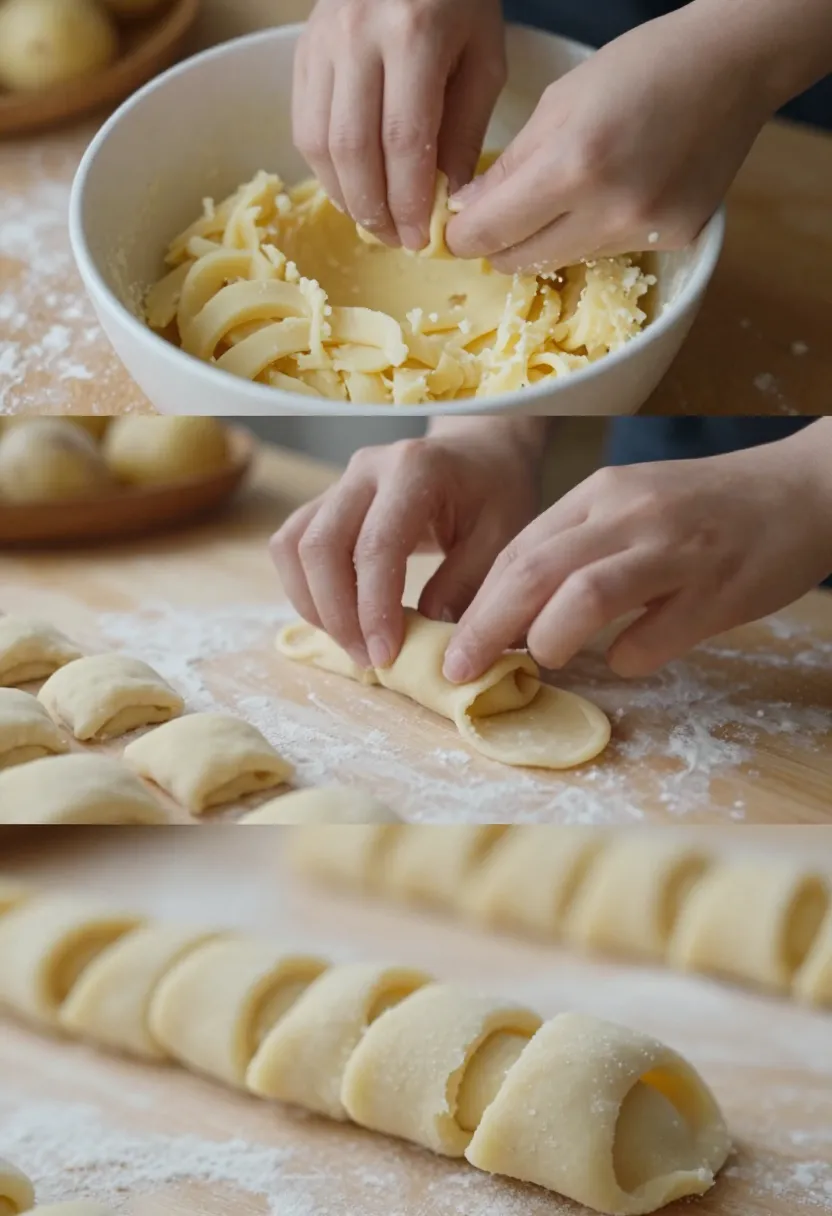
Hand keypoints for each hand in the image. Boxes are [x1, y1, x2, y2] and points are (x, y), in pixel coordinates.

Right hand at [270, 420, 543, 669]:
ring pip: (293, 546)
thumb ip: (466, 584)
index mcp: (414, 470)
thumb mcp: (502, 538)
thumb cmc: (494, 495)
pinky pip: (292, 547)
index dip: (373, 608)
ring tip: (351, 643)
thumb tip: (427, 635)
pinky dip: (305, 590)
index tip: (386, 656)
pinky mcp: (325, 502)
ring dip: (313, 605)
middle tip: (368, 658)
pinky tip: (338, 619)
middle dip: (336, 614)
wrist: (478, 454)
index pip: (376, 546)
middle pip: (320, 546)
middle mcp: (365, 470)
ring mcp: (338, 482)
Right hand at [293, 0, 505, 249]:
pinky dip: (325, 171)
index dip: (408, 201)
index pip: (402, 141)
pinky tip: (352, 189)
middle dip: (375, 209)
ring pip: (318, 144)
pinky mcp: (301, 52)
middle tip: (397, 239)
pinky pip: (303, 127)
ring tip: (375, 222)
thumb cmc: (459, 0)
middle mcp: (356, 36)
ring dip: (346, 197)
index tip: (421, 238)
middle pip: (353, 149)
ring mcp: (321, 42)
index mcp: (412, 35)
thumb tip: (447, 202)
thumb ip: (465, 131)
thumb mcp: (483, 59)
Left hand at [443, 423, 831, 682]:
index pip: (519, 549)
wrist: (803, 489)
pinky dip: (630, 658)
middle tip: (459, 670)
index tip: (447, 642)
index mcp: (602, 494)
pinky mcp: (718, 589)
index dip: (476, 601)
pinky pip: (655, 636)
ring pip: (588, 594)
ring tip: (543, 660)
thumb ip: (577, 547)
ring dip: (550, 637)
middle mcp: (631, 513)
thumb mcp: (631, 507)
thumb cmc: (704, 509)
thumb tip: (513, 612)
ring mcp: (676, 549)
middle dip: (486, 627)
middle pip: (536, 571)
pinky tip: (630, 658)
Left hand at [445, 3, 772, 273]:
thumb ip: (507, 168)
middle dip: (499, 244)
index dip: (462, 237)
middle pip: (519, 262)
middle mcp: (610, 211)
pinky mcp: (673, 242)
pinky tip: (614, 193)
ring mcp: (645, 232)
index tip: (457, 229)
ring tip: (563, 196)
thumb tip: (468, 214)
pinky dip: (594, 233)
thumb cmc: (639, 68)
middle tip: (500, 216)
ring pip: (562, 263)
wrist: (732, 67)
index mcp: (572, 166)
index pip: (488, 235)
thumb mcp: (558, 103)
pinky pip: (608, 254)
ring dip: (547, 239)